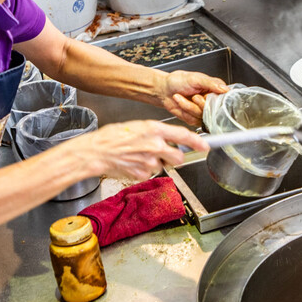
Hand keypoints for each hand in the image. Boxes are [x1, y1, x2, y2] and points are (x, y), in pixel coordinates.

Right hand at [63, 120, 209, 181]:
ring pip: (163, 165)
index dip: (198, 142)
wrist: (96, 152)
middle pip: (178, 157)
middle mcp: (155, 145)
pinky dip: (144, 170)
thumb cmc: (112, 137)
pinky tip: (133, 163)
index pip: (184, 136)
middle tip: (165, 153)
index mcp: (154, 129)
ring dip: (155, 162)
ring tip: (138, 156)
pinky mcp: (143, 174)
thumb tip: (169, 139)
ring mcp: (150, 161)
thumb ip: (155, 133)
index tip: (206, 146)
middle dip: (175, 157)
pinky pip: (150, 173)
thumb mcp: (137, 127)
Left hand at [158, 71, 228, 125]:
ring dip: (189, 106)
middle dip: (201, 104)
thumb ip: (211, 83)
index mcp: (214, 90)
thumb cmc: (178, 81)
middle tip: (194, 96)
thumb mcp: (196, 78)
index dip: (216, 101)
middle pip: (213, 111)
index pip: (224, 100)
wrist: (163, 89)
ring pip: (202, 116)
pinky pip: (194, 120)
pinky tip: (180, 102)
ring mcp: (202, 111)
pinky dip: (184, 111)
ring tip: (181, 97)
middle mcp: (210, 102)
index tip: (207, 97)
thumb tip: (226, 89)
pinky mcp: (194, 119)